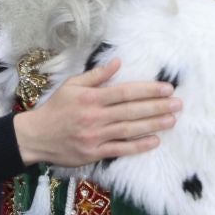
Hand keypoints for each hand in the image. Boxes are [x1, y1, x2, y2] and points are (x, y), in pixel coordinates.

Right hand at [13, 58, 179, 166]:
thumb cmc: (55, 109)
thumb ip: (96, 75)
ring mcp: (95, 136)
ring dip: (153, 125)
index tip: (167, 89)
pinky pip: (120, 149)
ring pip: (129, 130)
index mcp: (90, 98)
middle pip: (131, 111)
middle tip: (178, 104)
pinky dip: (138, 146)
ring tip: (172, 120)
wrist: (36, 136)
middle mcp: (95, 117)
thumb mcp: (72, 86)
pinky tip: (154, 141)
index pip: (125, 93)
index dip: (148, 90)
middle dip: (157, 107)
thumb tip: (118, 61)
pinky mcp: (93, 153)